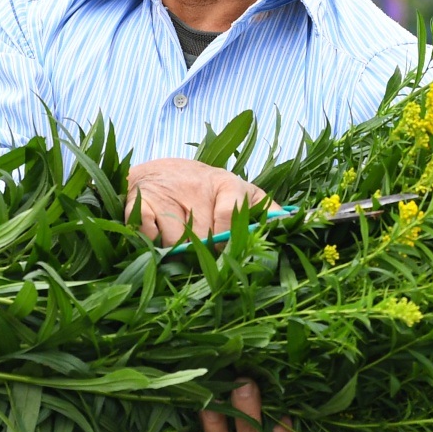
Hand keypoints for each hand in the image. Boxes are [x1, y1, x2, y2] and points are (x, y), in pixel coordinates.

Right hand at [127, 158, 273, 246]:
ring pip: (174, 241)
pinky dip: (152, 243)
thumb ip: (265, 207)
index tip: (228, 252)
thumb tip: (293, 221)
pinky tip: (158, 239)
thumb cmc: (205, 188)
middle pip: (203, 235)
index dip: (230, 236)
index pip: (231, 210)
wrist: (158, 172)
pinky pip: (146, 235)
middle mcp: (194, 184)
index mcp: (224, 182)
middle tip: (206, 259)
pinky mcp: (138, 203)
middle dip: (205, 254)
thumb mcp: (239, 192)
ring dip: (178, 252)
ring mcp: (165, 193)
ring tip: (181, 247)